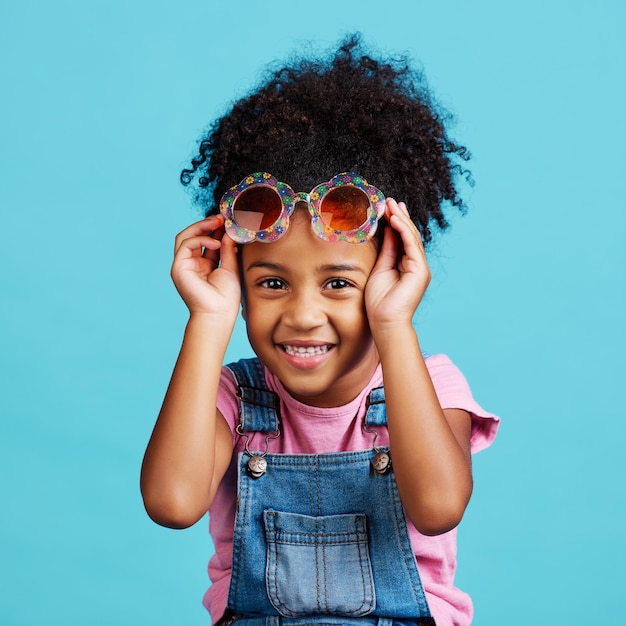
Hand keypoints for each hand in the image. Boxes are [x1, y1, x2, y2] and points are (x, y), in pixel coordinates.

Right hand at [171, 215, 240, 317]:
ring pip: (185, 236)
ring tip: (218, 222)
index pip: (206, 241)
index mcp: (204, 264)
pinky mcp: (178, 268)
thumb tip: (229, 232)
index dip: (216, 229)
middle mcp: (191, 264)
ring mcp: (183, 265)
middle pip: (193, 235)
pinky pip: (186, 245)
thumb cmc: (226, 297)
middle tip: (222, 218)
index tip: (229, 221)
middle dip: (207, 224)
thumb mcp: (230, 268)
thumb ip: (228, 250)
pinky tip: (215, 243)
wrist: (218, 314)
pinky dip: (200, 240)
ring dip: (201, 226)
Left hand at [365, 198, 430, 329]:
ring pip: (411, 237)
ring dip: (401, 219)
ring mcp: (420, 267)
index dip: (395, 222)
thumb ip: (386, 251)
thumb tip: (387, 232)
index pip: (402, 239)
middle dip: (399, 216)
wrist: (384, 322)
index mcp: (407, 265)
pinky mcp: (420, 270)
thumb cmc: (379, 301)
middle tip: (389, 200)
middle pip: (408, 235)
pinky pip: (411, 245)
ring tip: (391, 204)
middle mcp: (416, 265)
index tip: (387, 208)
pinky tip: (395, 219)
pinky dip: (403, 231)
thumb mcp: (380, 269)